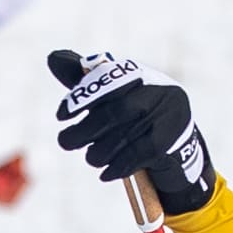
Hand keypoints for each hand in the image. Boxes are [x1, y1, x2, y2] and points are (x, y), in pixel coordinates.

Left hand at [43, 49, 213, 214]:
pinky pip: (139, 154)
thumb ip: (87, 82)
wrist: (178, 144)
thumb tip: (53, 59)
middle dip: (86, 130)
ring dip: (100, 151)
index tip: (61, 115)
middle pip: (116, 110)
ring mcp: (168, 115)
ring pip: (126, 134)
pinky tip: (105, 173)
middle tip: (65, 142)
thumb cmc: (135, 117)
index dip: (83, 96)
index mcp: (140, 74)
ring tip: (91, 158)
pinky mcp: (172, 141)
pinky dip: (118, 166)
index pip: (109, 79)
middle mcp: (157, 90)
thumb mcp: (113, 97)